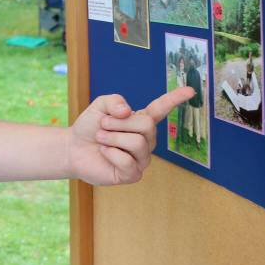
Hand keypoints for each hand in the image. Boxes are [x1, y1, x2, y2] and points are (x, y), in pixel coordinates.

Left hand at [68, 87, 193, 185]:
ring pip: (137, 143)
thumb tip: (128, 111)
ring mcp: (141, 158)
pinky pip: (127, 161)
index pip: (162, 109)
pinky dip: (110, 154)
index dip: (175, 99)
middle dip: (119, 123)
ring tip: (101, 139)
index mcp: (141, 121)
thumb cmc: (90, 127)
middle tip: (103, 126)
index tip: (191, 90)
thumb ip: (114, 101)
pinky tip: (104, 153)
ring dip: (112, 138)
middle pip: (147, 125)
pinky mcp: (133, 174)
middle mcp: (146, 140)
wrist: (73, 148)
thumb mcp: (99, 106)